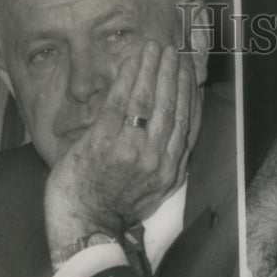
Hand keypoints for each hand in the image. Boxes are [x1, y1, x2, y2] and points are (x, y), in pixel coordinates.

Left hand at [45, 40, 200, 253]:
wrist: (86, 228)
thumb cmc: (112, 211)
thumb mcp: (152, 192)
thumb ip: (163, 163)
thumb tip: (171, 137)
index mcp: (171, 171)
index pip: (188, 124)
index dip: (190, 95)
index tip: (190, 75)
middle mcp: (157, 158)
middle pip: (172, 107)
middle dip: (174, 75)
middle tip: (175, 51)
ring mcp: (132, 149)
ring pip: (149, 100)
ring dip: (153, 69)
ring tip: (156, 48)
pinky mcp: (105, 141)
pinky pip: (121, 102)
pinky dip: (129, 78)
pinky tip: (133, 61)